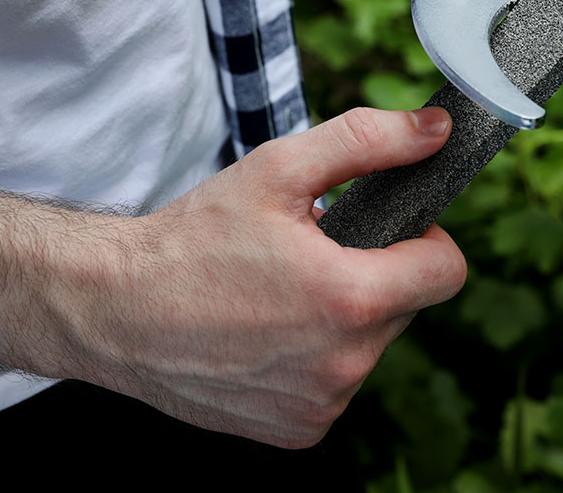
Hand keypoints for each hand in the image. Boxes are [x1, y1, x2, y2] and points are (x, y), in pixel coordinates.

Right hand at [0, 107, 465, 447]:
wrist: (115, 310)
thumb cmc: (191, 239)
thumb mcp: (278, 170)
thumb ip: (366, 141)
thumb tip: (435, 131)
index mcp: (349, 299)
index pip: (446, 272)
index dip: (425, 239)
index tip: (388, 228)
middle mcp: (343, 366)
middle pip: (405, 308)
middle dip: (373, 276)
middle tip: (311, 254)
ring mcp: (320, 406)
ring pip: (369, 348)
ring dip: (342, 319)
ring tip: (279, 293)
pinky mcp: (296, 431)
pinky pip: (334, 386)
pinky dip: (313, 359)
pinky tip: (265, 335)